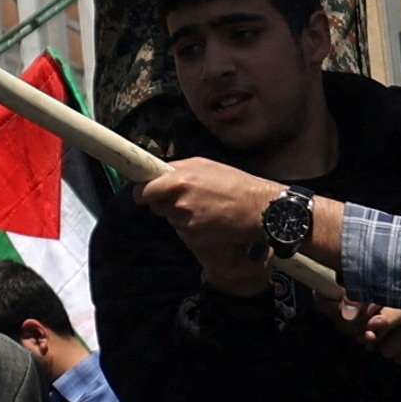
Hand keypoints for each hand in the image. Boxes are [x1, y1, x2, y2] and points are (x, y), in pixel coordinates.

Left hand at [134, 157, 285, 294]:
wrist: (259, 210)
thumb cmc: (236, 185)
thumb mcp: (207, 165)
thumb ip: (180, 169)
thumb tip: (161, 173)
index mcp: (180, 179)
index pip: (146, 189)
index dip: (142, 192)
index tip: (141, 194)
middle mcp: (180, 199)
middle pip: (156, 205)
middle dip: (166, 203)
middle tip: (188, 198)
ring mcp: (186, 219)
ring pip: (171, 218)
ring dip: (181, 215)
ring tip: (205, 208)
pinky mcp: (194, 235)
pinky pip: (184, 231)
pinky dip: (192, 228)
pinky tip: (210, 220)